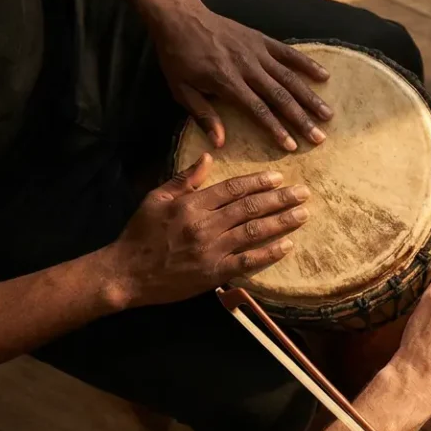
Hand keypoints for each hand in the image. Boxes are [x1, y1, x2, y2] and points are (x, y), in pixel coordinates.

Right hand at [104, 153, 307, 307]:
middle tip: (304, 193)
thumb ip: (184, 179)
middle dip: (280, 199)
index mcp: (191, 204)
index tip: (279, 177)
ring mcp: (211, 250)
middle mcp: (204, 225)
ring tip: (303, 214)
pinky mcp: (214, 273)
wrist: (126, 273)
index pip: (232, 189)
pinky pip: (247, 261)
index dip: (258, 182)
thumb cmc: (140, 234)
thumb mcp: (156, 199)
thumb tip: (208, 157)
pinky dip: (268, 253)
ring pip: (253, 231)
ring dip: (282, 222)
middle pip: (250, 207)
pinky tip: (287, 246)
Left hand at [146, 0, 331, 150]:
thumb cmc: (179, 56)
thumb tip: (219, 142)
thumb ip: (203, 115)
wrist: (180, 17)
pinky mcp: (261, 40)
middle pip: (280, 96)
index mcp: (227, 81)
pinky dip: (307, 64)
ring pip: (289, 78)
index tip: (292, 145)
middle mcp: (247, 67)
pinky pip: (288, 53)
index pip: (257, 109)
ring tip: (327, 115)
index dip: (276, 129)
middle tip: (319, 137)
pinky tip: (324, 76)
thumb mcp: (181, 89)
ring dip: (310, 97)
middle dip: (301, 119)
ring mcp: (257, 52)